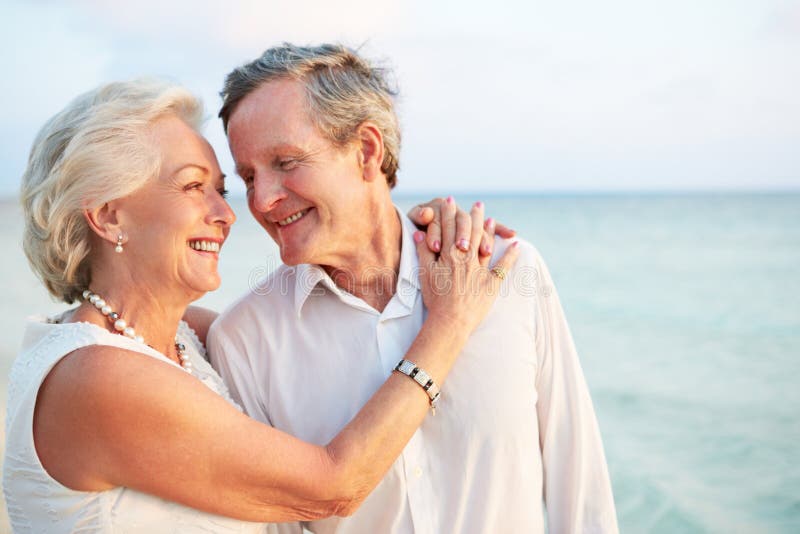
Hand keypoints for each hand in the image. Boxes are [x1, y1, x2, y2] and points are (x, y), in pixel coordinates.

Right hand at [413, 198, 518, 331]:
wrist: (450, 320)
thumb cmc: (435, 298)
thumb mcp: (424, 273)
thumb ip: (423, 251)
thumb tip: (420, 233)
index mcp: (449, 254)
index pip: (449, 228)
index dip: (449, 213)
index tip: (450, 201)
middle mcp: (466, 258)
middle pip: (470, 231)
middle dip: (473, 216)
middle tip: (478, 204)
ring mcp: (481, 269)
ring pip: (485, 243)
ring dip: (489, 230)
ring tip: (491, 218)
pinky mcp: (492, 283)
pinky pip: (503, 266)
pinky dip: (510, 255)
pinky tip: (515, 244)